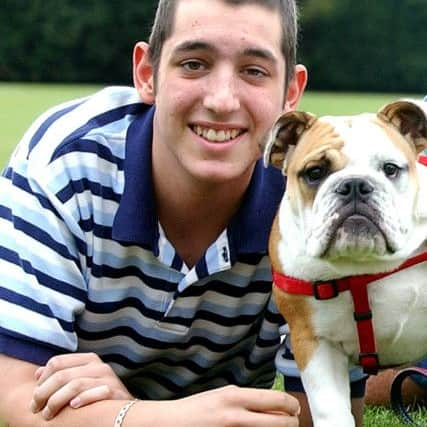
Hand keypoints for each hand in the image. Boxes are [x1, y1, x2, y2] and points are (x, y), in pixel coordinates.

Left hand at [30, 352, 132, 419]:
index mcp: (88, 359)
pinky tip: (73, 407)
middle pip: (62, 375)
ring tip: (48, 415)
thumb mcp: (80, 381)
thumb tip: (37, 374)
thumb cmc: (97, 396)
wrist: (126, 410)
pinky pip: (96, 393)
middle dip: (43, 393)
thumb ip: (62, 375)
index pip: (57, 362)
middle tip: (36, 409)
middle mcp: (98, 365)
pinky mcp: (115, 392)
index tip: (34, 397)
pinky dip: (83, 399)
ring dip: (56, 401)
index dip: (41, 380)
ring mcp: (108, 378)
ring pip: (75, 385)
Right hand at [163, 385, 299, 426]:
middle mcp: (236, 414)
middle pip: (281, 422)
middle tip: (293, 422)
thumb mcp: (224, 397)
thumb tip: (275, 406)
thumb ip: (247, 401)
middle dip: (292, 423)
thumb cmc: (198, 409)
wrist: (171, 423)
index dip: (292, 406)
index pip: (277, 400)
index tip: (294, 409)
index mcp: (235, 396)